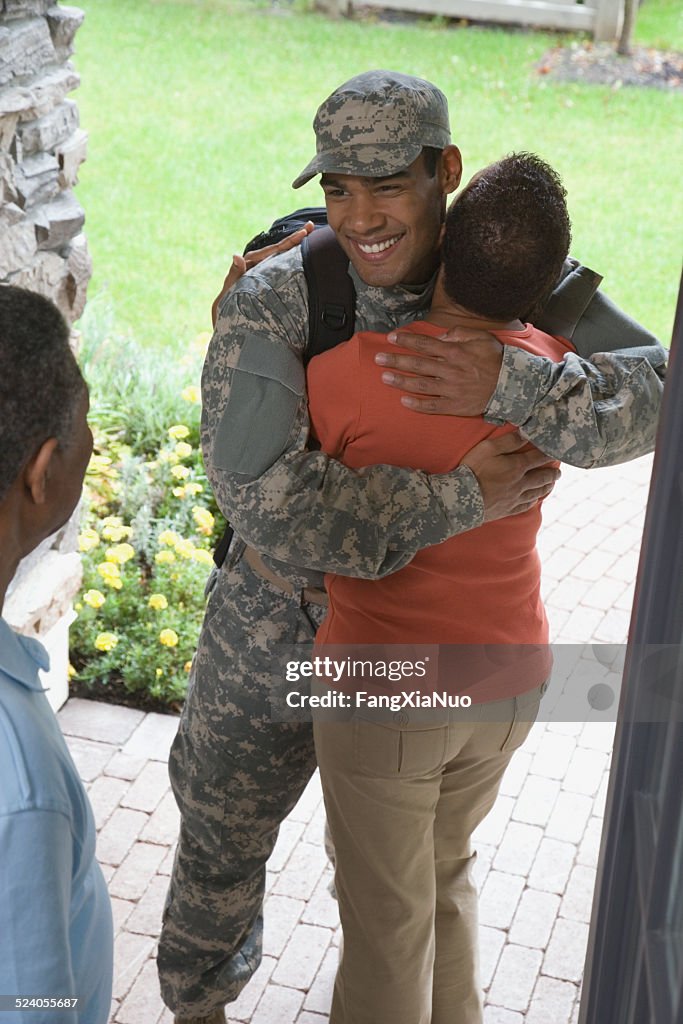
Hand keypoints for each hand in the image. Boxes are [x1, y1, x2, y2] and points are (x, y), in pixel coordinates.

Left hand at [211, 220, 314, 326]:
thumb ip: (234, 273)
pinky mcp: (265, 276)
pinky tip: (301, 256)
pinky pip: (280, 265)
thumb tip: (236, 256)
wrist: (226, 314)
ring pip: (281, 255)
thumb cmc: (227, 303)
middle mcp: (257, 262)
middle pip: (280, 248)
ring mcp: (262, 269)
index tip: (304, 233)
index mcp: (252, 262)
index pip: (274, 249)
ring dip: (294, 246)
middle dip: (295, 238)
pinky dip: (290, 258)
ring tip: (310, 236)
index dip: (289, 241)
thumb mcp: (230, 288)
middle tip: (311, 226)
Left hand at [375, 325, 503, 415]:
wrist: (512, 386)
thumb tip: (440, 336)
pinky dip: (417, 405)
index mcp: (455, 352)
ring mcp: (451, 390)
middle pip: (418, 364)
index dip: (407, 340)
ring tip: (384, 377)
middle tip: (378, 358)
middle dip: (396, 360)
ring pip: (421, 385)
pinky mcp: (455, 406)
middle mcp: (450, 370)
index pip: (425, 344)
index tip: (391, 338)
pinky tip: (403, 401)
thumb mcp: (482, 338)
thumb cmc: (496, 360)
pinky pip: (433, 406)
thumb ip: (459, 333)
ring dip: (401, 381)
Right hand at [461, 431, 559, 520]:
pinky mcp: (507, 509)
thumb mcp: (488, 448)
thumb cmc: (473, 470)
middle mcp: (520, 483)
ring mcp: (515, 498)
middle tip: (559, 471)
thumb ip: (508, 441)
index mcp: (517, 466)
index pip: (539, 458)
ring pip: (537, 492)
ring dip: (547, 487)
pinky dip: (534, 501)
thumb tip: (525, 434)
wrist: (462, 498)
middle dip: (552, 473)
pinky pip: (526, 505)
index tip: (557, 451)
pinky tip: (535, 499)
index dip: (550, 454)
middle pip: (542, 477)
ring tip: (552, 483)